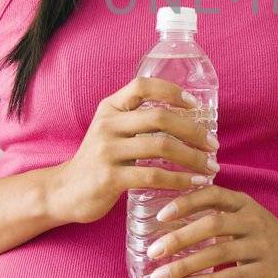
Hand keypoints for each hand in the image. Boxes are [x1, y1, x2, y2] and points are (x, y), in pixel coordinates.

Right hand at [43, 76, 219, 225]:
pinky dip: (179, 180)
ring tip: (210, 168)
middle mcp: (108, 124)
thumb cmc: (98, 160)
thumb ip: (137, 120)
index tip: (196, 105)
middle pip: (160, 118)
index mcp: (110, 107)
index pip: (143, 85)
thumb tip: (185, 118)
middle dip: (193, 131)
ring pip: (160, 146)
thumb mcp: (111, 131)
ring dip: (192, 157)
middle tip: (213, 145)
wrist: (64, 191)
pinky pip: (152, 175)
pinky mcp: (109, 177)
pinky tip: (193, 184)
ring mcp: (107, 150)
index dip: (172, 91)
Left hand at [143, 185, 277, 277]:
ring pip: (218, 253)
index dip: (185, 203)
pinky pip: (232, 277)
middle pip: (212, 224)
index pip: (211, 195)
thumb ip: (216, 213)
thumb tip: (169, 222)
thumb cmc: (266, 235)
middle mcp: (251, 220)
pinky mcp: (266, 270)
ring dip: (186, 264)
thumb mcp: (245, 215)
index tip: (160, 215)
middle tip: (153, 250)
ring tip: (160, 275)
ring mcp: (260, 246)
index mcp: (243, 203)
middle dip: (179, 237)